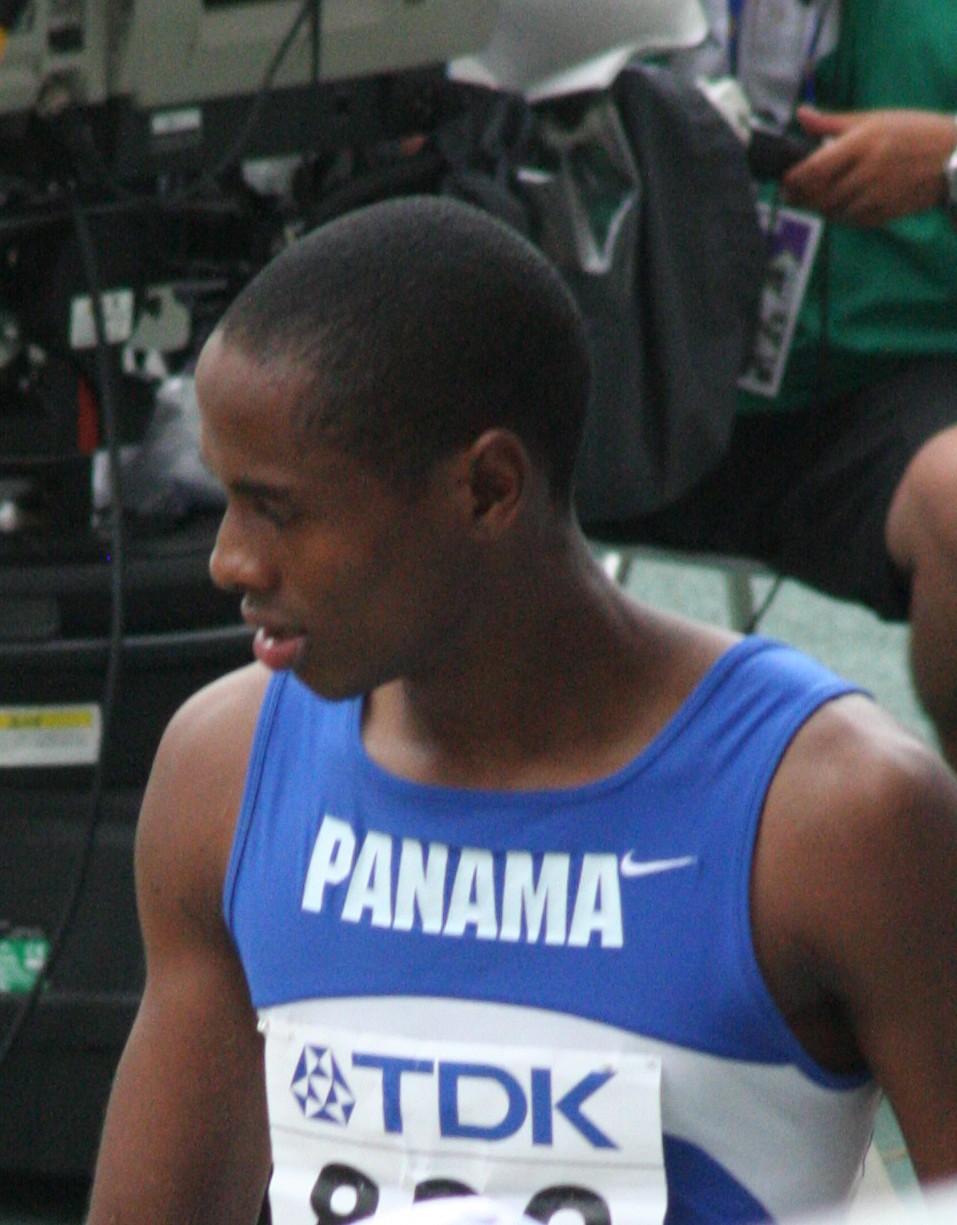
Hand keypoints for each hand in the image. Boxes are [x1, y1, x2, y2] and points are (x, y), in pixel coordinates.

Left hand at [780, 106, 956, 226]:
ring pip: (833, 211)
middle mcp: (868, 170)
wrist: (953, 156)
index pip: (815, 168)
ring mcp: (877, 195)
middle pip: (819, 194)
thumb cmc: (913, 132)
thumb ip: (832, 123)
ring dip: (819, 208)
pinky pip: (851, 221)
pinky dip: (840, 215)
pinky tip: (840, 205)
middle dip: (800, 197)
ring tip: (814, 199)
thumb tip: (801, 114)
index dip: (794, 178)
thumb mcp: (874, 119)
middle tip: (792, 195)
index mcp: (863, 142)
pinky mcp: (885, 213)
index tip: (786, 179)